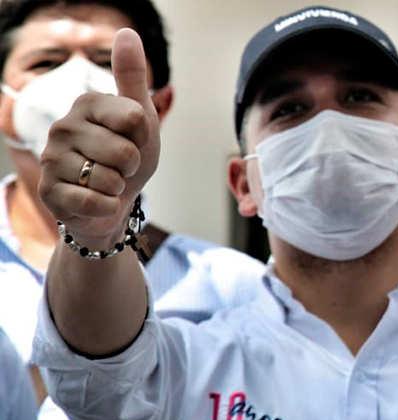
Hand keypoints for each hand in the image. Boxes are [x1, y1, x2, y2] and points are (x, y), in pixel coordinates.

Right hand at [38, 28, 159, 250]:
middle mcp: (63, 126)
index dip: (144, 136)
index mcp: (87, 104)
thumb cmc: (127, 157)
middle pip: (124, 151)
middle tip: (120, 166)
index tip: (134, 138)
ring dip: (118, 187)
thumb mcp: (140, 118)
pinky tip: (97, 200)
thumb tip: (127, 32)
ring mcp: (52, 159)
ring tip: (107, 181)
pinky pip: (94, 202)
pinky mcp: (50, 192)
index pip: (135, 117)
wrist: (113, 202)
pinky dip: (106, 206)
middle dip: (131, 166)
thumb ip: (133, 78)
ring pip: (109, 178)